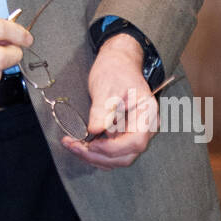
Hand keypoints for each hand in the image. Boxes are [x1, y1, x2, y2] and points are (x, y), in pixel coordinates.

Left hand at [62, 32, 158, 167]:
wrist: (117, 62)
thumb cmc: (116, 70)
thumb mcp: (106, 87)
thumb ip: (102, 110)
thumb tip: (96, 131)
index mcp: (148, 113)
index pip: (136, 141)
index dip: (113, 148)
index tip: (91, 144)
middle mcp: (146, 127)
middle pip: (127, 155)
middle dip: (98, 156)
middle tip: (73, 146)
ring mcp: (136, 132)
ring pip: (119, 158)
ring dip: (95, 157)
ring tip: (73, 145)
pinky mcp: (125, 135)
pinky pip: (114, 152)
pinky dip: (97, 153)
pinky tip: (80, 145)